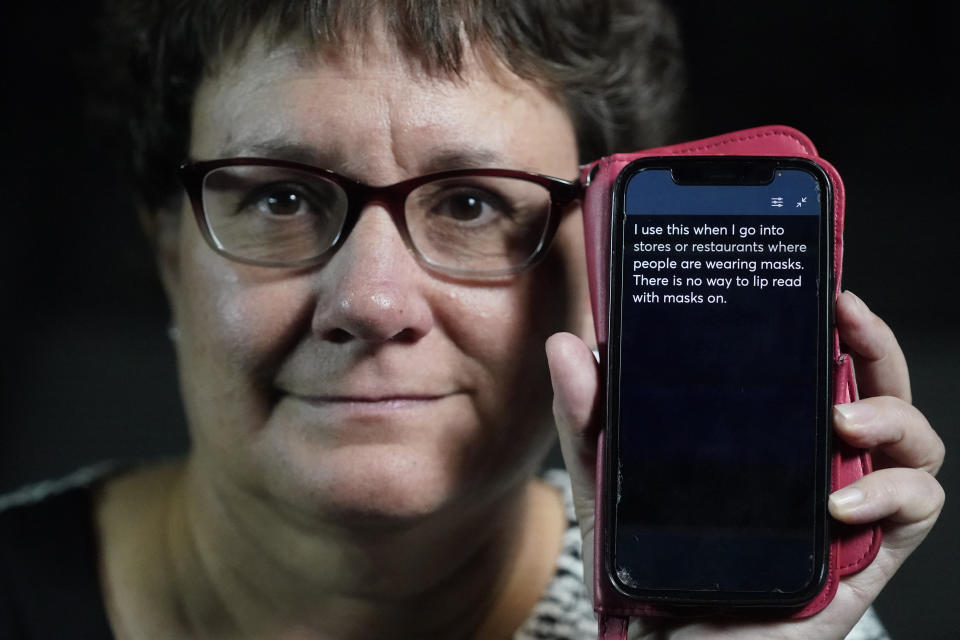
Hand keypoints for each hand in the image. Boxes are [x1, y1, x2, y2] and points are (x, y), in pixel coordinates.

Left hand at [545, 290, 944, 638]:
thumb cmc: (646, 563)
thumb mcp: (608, 479)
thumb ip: (588, 416)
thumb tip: (566, 345)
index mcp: (768, 433)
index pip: (812, 365)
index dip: (827, 322)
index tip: (816, 285)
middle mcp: (815, 461)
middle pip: (877, 387)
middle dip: (874, 343)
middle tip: (846, 315)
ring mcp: (845, 506)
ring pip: (914, 441)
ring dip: (892, 415)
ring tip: (841, 420)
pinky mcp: (863, 557)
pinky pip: (916, 509)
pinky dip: (895, 494)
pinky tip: (841, 501)